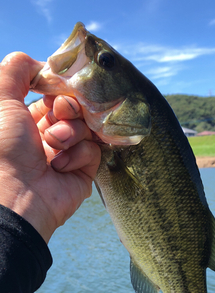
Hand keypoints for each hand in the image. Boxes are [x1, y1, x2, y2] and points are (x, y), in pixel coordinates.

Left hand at [0, 52, 100, 242]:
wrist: (16, 196)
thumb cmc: (3, 148)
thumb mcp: (0, 99)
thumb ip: (15, 70)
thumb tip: (40, 64)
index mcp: (27, 121)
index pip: (55, 96)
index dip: (58, 89)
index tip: (56, 89)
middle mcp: (48, 137)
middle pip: (75, 109)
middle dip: (69, 108)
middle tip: (60, 114)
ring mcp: (68, 155)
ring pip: (86, 127)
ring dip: (71, 132)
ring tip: (54, 145)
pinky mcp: (83, 172)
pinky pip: (94, 150)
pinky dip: (78, 154)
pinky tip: (60, 167)